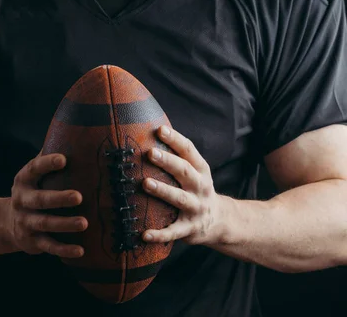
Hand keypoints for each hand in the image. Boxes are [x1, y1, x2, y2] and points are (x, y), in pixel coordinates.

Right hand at [6, 152, 87, 258]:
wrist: (9, 222)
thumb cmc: (35, 188)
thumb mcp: (36, 172)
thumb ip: (51, 155)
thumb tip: (78, 128)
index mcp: (24, 179)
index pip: (34, 169)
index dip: (47, 163)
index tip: (63, 158)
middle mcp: (21, 200)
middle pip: (40, 200)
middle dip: (59, 198)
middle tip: (79, 196)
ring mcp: (25, 222)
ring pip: (45, 224)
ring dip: (65, 224)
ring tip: (85, 222)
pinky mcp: (31, 242)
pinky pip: (48, 247)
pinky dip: (64, 249)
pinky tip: (81, 250)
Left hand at [142, 126, 221, 245]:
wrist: (220, 221)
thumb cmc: (198, 189)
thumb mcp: (195, 171)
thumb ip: (179, 157)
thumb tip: (151, 134)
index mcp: (201, 169)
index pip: (188, 150)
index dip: (175, 139)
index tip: (159, 129)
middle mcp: (200, 186)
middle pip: (184, 171)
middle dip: (167, 161)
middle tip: (150, 153)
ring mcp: (196, 208)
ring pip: (179, 198)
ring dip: (162, 191)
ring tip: (145, 183)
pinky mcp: (189, 228)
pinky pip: (174, 232)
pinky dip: (160, 234)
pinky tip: (144, 234)